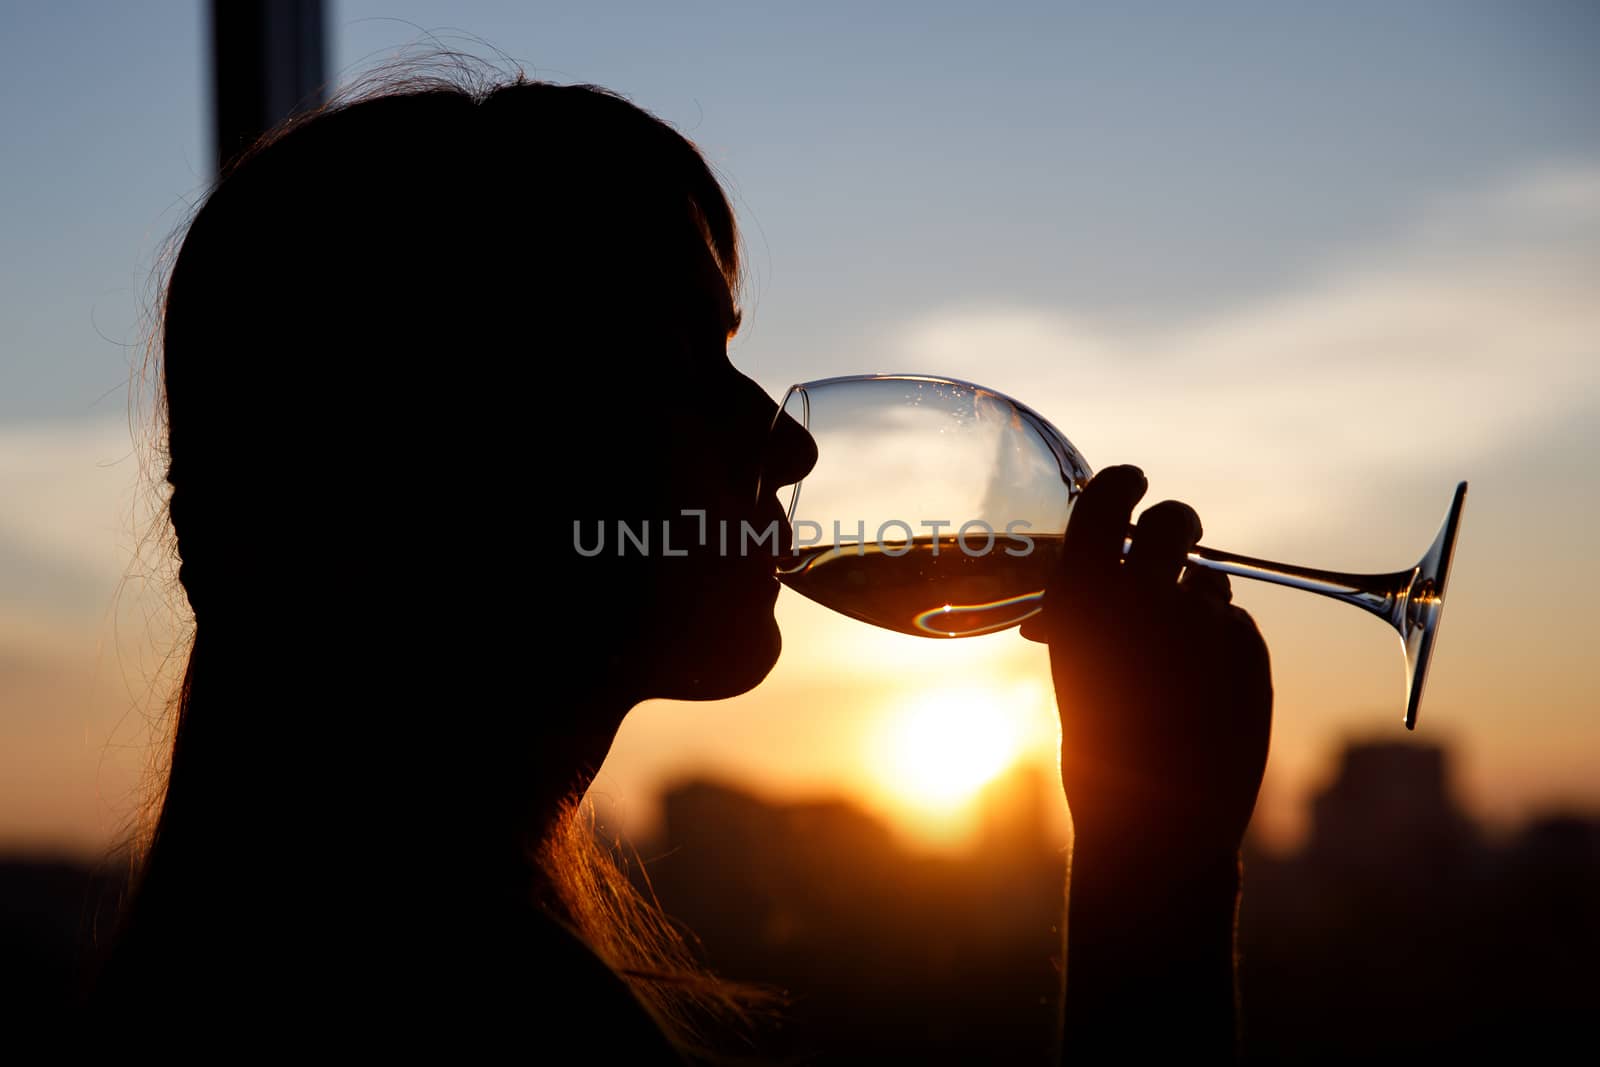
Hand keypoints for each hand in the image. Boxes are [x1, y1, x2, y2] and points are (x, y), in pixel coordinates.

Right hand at [1021, 465, 1272, 864]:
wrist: (1157, 823)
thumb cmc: (1098, 752)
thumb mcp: (1072, 673)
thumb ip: (1085, 619)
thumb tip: (1088, 588)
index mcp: (1080, 598)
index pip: (1108, 499)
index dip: (1123, 484)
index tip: (1132, 482)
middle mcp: (1142, 596)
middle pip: (1175, 520)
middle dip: (1176, 526)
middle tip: (1171, 547)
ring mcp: (1201, 620)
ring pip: (1206, 583)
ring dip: (1194, 605)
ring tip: (1175, 667)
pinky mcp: (1249, 646)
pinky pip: (1234, 625)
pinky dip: (1221, 647)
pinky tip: (1204, 694)